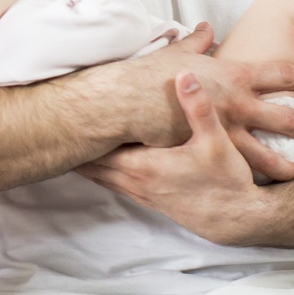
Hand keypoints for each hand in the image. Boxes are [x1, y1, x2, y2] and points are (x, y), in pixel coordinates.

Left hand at [76, 71, 268, 243]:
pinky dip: (100, 168)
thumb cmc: (227, 181)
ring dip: (86, 158)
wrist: (238, 220)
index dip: (83, 130)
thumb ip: (197, 106)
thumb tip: (184, 74)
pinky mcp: (147, 197)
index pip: (100, 148)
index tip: (65, 113)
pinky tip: (98, 157)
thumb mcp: (215, 140)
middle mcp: (136, 181)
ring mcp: (140, 192)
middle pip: (92, 162)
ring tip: (69, 137)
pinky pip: (112, 181)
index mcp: (145, 166)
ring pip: (100, 174)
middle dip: (77, 144)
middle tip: (55, 122)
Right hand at [117, 31, 293, 180]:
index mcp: (233, 74)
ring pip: (268, 151)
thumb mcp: (178, 52)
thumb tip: (205, 28)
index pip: (278, 73)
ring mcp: (228, 130)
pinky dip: (253, 175)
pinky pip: (240, 167)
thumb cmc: (151, 75)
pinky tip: (261, 183)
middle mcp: (238, 102)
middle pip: (284, 115)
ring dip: (284, 161)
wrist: (129, 102)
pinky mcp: (212, 151)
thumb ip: (197, 41)